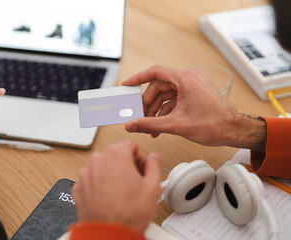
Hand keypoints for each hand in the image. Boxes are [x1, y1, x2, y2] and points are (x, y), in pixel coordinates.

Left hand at [72, 140, 160, 232]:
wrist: (109, 234)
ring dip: (111, 175)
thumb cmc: (127, 214)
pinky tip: (108, 198)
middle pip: (115, 154)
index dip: (139, 156)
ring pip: (102, 167)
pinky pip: (91, 180)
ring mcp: (86, 174)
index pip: (130, 144)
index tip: (141, 167)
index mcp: (116, 155)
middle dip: (125, 165)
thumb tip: (153, 158)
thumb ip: (154, 165)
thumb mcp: (153, 187)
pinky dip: (98, 185)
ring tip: (121, 192)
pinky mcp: (78, 187)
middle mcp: (98, 161)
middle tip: (133, 181)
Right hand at [122, 65, 265, 149]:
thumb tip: (132, 125)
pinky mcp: (194, 93)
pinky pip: (174, 99)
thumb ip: (149, 124)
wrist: (233, 130)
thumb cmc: (213, 124)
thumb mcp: (176, 125)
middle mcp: (189, 78)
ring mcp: (192, 85)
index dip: (138, 78)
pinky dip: (166, 111)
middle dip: (149, 104)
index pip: (155, 72)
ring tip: (150, 126)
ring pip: (166, 94)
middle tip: (140, 117)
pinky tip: (161, 125)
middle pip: (159, 87)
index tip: (127, 85)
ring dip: (156, 110)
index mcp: (185, 79)